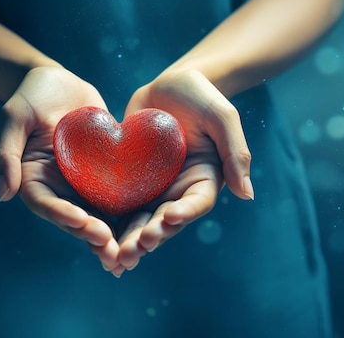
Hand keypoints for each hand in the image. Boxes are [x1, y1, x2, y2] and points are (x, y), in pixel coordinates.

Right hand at [0, 67, 121, 272]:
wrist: (59, 80)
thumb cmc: (30, 95)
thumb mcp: (14, 117)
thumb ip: (5, 154)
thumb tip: (3, 195)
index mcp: (33, 179)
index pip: (46, 204)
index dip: (62, 215)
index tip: (81, 222)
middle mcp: (58, 187)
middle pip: (74, 216)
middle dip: (92, 233)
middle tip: (111, 247)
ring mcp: (82, 182)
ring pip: (98, 212)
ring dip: (113, 232)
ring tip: (130, 248)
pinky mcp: (104, 172)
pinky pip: (118, 191)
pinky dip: (131, 208)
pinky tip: (149, 220)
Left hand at [115, 70, 254, 273]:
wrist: (169, 85)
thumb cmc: (201, 96)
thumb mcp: (222, 118)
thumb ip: (236, 153)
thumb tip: (248, 194)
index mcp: (204, 179)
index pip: (196, 203)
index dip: (184, 214)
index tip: (168, 218)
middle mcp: (179, 190)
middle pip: (166, 221)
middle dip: (151, 237)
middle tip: (134, 250)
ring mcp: (154, 187)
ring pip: (142, 220)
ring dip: (130, 239)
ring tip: (115, 257)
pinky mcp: (131, 181)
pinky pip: (120, 204)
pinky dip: (110, 222)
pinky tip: (95, 238)